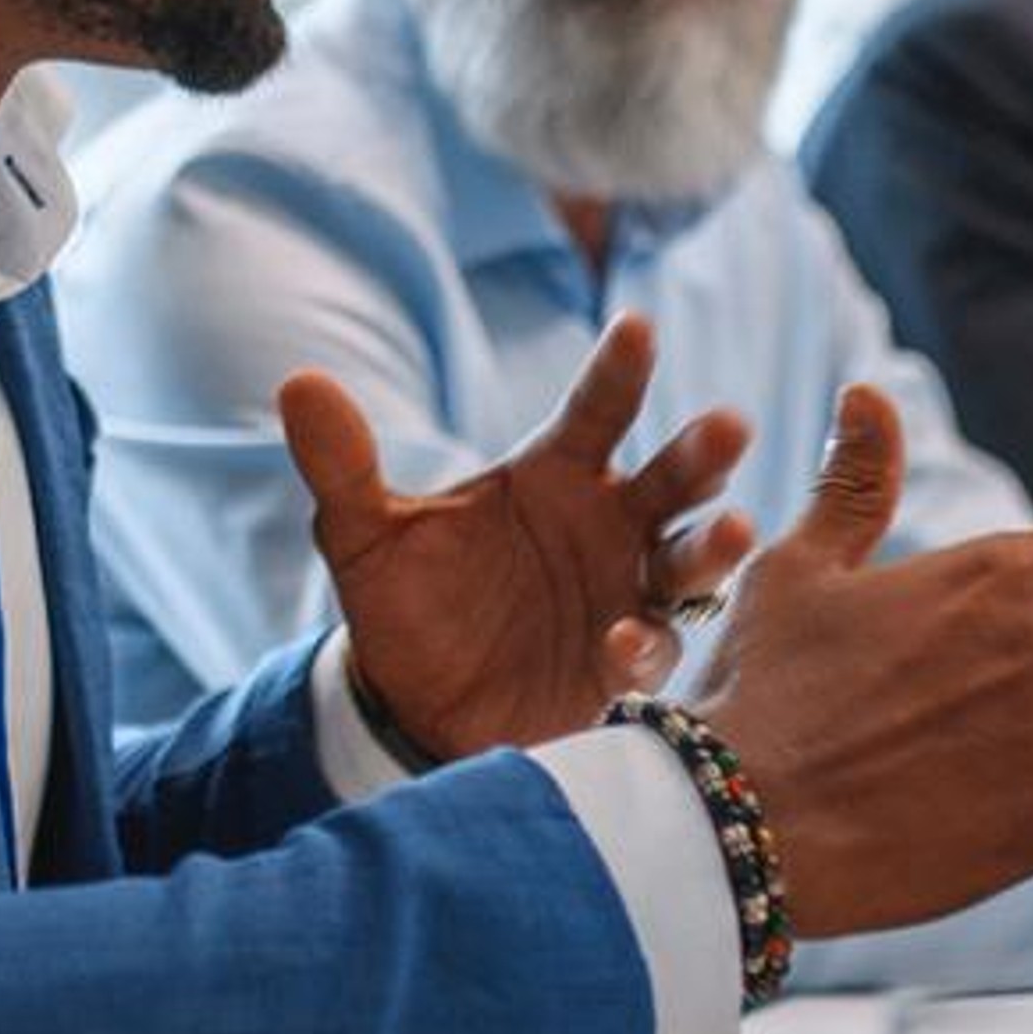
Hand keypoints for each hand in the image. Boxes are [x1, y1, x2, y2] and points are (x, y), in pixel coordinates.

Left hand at [289, 314, 752, 757]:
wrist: (411, 706)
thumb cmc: (408, 602)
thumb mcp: (364, 535)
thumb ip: (343, 464)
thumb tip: (297, 382)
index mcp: (556, 474)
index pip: (596, 410)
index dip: (620, 371)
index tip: (637, 327)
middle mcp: (609, 526)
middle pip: (672, 480)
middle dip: (702, 455)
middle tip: (730, 426)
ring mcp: (627, 593)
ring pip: (688, 561)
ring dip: (713, 547)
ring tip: (735, 531)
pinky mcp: (626, 664)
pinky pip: (653, 648)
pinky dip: (643, 642)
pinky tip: (619, 641)